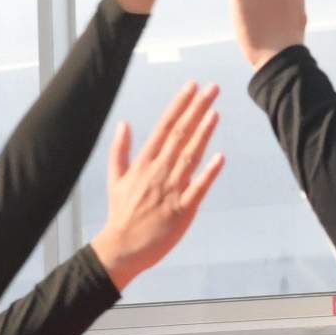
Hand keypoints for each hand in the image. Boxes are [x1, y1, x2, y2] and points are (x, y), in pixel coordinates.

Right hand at [86, 87, 224, 288]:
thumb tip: (124, 123)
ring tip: (215, 112)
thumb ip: (120, 150)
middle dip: (197, 109)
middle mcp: (158, 172)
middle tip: (213, 88)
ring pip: (190, 156)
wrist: (121, 248)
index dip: (179, 105)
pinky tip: (220, 157)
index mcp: (144, 163)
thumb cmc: (121, 214)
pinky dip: (208, 173)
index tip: (192, 86)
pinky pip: (198, 189)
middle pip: (180, 135)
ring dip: (203, 133)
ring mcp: (171, 191)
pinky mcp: (182, 211)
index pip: (164, 126)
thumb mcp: (115, 178)